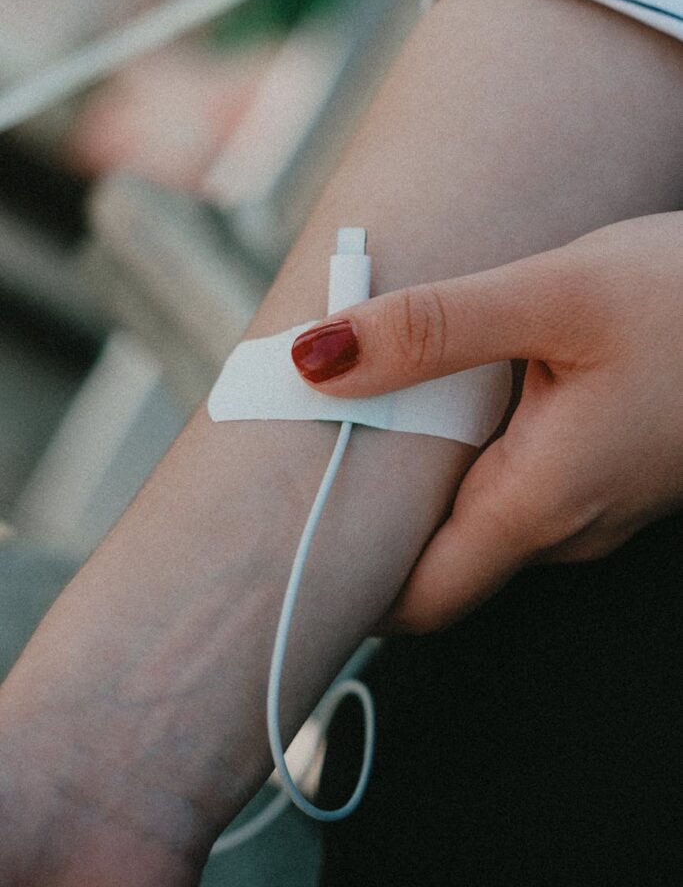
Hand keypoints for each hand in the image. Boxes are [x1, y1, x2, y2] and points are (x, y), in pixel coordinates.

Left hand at [292, 213, 682, 631]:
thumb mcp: (552, 295)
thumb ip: (430, 332)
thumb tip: (315, 358)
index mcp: (540, 503)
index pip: (419, 602)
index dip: (347, 587)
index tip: (285, 545)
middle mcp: (564, 524)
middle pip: (437, 559)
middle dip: (368, 513)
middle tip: (309, 444)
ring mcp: (588, 503)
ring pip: (475, 516)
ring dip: (418, 472)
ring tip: (366, 400)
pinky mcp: (601, 469)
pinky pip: (512, 480)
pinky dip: (466, 446)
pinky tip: (449, 387)